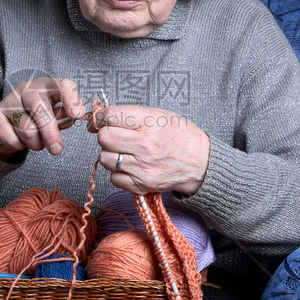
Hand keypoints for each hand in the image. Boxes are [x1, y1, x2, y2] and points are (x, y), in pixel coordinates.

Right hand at [0, 77, 86, 157]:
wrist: (7, 125)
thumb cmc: (38, 119)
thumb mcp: (56, 116)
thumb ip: (66, 116)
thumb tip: (74, 116)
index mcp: (48, 86)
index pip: (63, 86)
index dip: (71, 99)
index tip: (76, 115)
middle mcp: (28, 88)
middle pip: (41, 110)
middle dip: (51, 134)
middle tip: (57, 150)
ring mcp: (9, 100)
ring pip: (27, 130)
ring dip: (35, 143)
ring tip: (35, 142)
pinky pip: (12, 138)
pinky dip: (18, 146)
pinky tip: (18, 140)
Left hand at [89, 105, 209, 195]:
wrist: (201, 163)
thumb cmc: (182, 136)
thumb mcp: (161, 115)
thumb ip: (132, 115)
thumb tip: (103, 117)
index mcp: (150, 122)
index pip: (111, 116)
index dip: (99, 117)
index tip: (98, 120)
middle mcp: (145, 145)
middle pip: (104, 138)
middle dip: (105, 135)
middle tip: (114, 135)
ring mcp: (142, 166)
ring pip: (105, 159)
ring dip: (110, 154)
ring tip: (124, 152)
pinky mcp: (142, 184)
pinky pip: (114, 178)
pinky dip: (118, 173)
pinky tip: (130, 166)